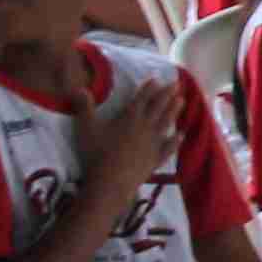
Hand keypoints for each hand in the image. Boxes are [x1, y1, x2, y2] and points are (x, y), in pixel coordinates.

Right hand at [80, 71, 185, 207]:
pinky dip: (175, 140)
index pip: (141, 99)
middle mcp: (145, 128)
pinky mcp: (155, 159)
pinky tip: (180, 135)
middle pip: (158, 107)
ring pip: (166, 123)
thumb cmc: (97, 154)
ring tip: (182, 100)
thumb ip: (84, 107)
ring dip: (174, 111)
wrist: (111, 182)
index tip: (157, 79)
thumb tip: (79, 88)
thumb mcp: (86, 128)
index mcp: (129, 118)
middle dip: (167, 94)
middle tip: (177, 84)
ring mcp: (153, 144)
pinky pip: (168, 147)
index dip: (149, 88)